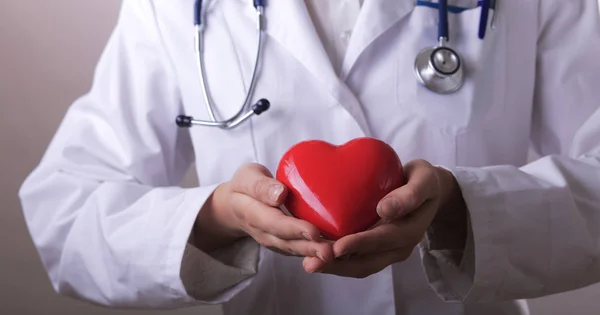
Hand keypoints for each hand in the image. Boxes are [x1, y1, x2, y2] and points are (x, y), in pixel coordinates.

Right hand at [193, 163, 333, 262]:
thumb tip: (280, 193)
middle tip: (330, 251)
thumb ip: (261, 186)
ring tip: (334, 254)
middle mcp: (262, 232)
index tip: (313, 231)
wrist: (233, 205)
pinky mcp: (282, 244)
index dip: (294, 229)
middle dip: (309, 247)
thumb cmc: (244, 186)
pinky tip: (332, 252)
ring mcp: (272, 241)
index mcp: (251, 212)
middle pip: (286, 242)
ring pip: (293, 249)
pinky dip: (313, 254)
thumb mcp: (247, 177)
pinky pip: (297, 250)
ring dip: (313, 254)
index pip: (274, 223)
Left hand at [301, 159, 465, 276]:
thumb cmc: (423, 180)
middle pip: (367, 261)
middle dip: (339, 264)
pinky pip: (357, 260)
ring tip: (310, 264)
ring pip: (360, 265)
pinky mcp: (377, 249)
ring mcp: (388, 251)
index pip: (382, 240)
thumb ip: (409, 195)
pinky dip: (337, 261)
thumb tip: (384, 209)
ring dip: (335, 267)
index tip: (337, 247)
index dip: (359, 245)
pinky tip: (316, 256)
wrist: (428, 190)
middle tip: (313, 262)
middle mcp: (399, 246)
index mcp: (410, 230)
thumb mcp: (424, 180)